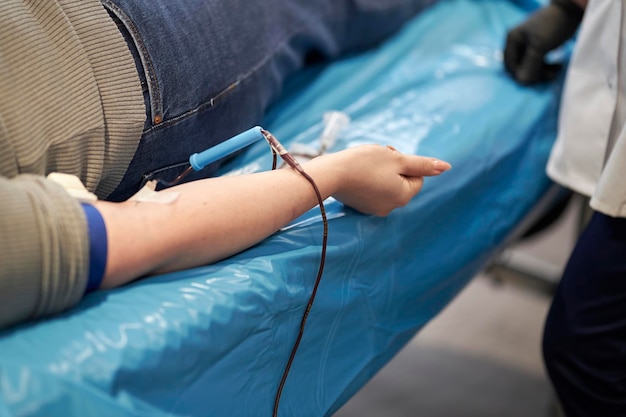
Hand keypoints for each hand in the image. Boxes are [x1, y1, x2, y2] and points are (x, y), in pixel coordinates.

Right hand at [316, 144, 450, 215]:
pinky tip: (355, 172)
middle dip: (392, 166)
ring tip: (364, 164)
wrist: (330, 174)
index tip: (388, 156)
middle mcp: (390, 207)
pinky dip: (366, 178)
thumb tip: (446, 167)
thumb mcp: (397, 159)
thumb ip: (423, 164)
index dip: (404, 162)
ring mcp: (373, 208)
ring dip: (379, 170)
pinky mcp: (359, 205)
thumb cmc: (364, 163)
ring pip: (385, 183)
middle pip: (401, 180)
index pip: (417, 176)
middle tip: (377, 157)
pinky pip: (371, 188)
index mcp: (403, 196)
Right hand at [504, 0, 583, 84]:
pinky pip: (538, 62)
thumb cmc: (552, 25)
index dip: (520, 74)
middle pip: (520, 66)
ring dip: (542, 72)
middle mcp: (517, 43)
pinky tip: (557, 66)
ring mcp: (528, 45)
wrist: (571, 11)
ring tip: (556, 70)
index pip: (510, 64)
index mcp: (512, 40)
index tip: (535, 79)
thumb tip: (521, 81)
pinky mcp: (539, 47)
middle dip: (534, 73)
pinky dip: (546, 67)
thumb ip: (530, 64)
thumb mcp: (540, 45)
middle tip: (550, 75)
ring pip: (530, 66)